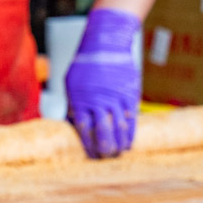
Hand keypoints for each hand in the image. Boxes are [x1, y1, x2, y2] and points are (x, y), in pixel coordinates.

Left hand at [65, 8, 141, 158]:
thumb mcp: (71, 84)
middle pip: (104, 131)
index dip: (89, 146)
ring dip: (119, 145)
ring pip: (119, 127)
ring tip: (117, 155)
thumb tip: (71, 128)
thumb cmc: (86, 65)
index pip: (85, 129)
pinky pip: (131, 118)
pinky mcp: (130, 94)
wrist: (107, 44)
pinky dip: (131, 133)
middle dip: (105, 149)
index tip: (92, 156)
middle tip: (106, 158)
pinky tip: (128, 143)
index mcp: (81, 100)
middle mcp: (99, 100)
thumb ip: (73, 106)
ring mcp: (116, 97)